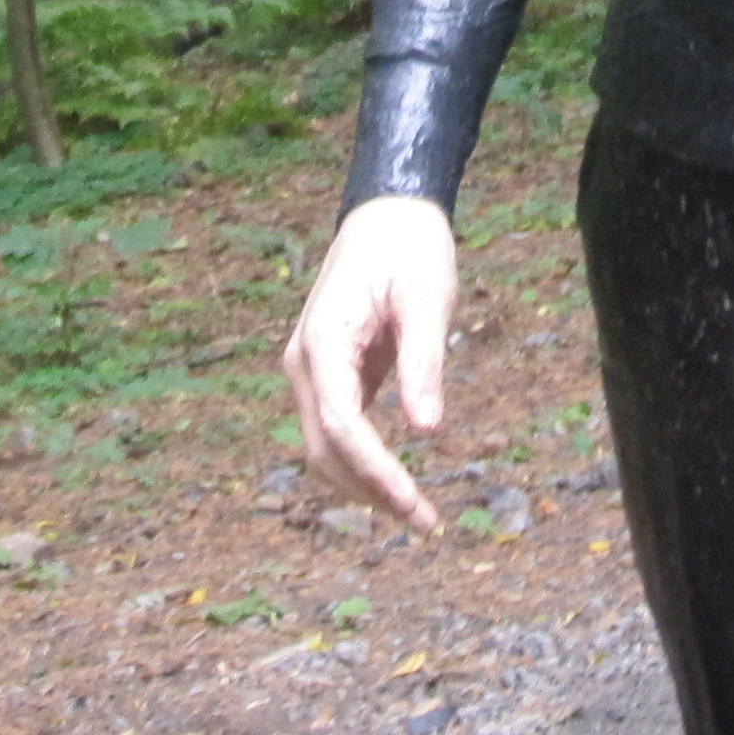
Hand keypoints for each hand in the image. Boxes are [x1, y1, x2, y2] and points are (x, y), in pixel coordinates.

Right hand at [281, 194, 457, 530]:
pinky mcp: (331, 373)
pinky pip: (339, 430)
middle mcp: (306, 361)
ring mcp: (313, 369)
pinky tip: (397, 485)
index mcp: (324, 340)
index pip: (339, 424)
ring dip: (364, 485)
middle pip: (326, 447)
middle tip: (425, 523)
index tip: (411, 502)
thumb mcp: (427, 298)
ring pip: (326, 447)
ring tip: (417, 515)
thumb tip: (427, 430)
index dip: (373, 471)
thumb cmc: (410, 246)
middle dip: (370, 490)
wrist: (388, 211)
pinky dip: (364, 463)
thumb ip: (423, 362)